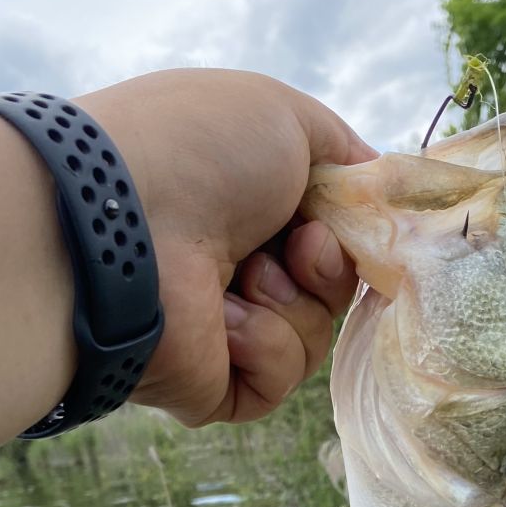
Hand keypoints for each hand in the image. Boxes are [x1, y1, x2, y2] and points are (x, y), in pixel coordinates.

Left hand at [76, 70, 374, 425]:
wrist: (128, 225)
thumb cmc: (199, 153)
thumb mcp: (288, 118)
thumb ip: (345, 155)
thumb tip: (377, 189)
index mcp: (240, 208)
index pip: (326, 237)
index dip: (347, 232)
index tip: (346, 218)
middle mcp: (227, 268)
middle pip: (328, 292)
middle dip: (327, 268)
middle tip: (298, 246)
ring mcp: (218, 331)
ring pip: (312, 339)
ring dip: (292, 304)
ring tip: (244, 276)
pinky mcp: (214, 387)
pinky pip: (279, 382)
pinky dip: (266, 346)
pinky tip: (225, 320)